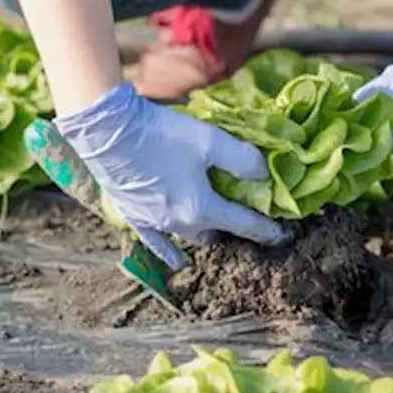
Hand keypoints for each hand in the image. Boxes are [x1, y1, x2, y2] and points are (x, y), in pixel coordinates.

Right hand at [52, 83, 288, 268]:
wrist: (108, 131)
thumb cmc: (162, 135)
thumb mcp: (211, 140)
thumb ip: (243, 159)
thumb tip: (264, 175)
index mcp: (201, 209)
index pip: (244, 224)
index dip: (267, 229)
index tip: (284, 234)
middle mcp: (179, 224)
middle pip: (217, 232)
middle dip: (234, 226)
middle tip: (246, 212)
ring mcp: (155, 224)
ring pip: (190, 237)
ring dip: (207, 232)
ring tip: (217, 223)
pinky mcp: (134, 216)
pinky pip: (157, 244)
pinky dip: (169, 251)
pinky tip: (176, 260)